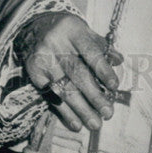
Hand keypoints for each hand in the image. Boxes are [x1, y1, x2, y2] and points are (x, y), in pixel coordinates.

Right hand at [15, 12, 122, 132]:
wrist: (34, 29)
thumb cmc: (67, 33)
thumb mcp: (84, 32)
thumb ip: (102, 46)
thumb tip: (119, 61)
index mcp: (72, 30)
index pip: (90, 51)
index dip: (102, 70)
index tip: (114, 86)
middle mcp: (55, 44)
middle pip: (76, 73)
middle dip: (94, 96)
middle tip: (108, 113)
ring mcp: (42, 60)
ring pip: (63, 89)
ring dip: (81, 109)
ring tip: (95, 124)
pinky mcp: (33, 74)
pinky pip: (51, 97)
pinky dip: (65, 113)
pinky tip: (76, 123)